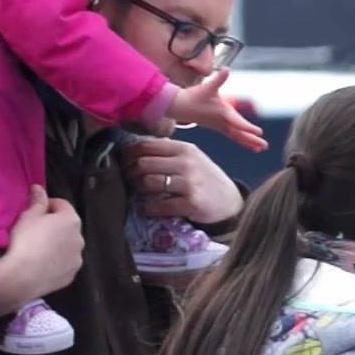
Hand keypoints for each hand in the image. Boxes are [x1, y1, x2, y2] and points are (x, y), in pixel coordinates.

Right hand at [0, 187, 83, 315]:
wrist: (23, 275)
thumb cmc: (26, 240)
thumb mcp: (28, 216)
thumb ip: (37, 201)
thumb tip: (39, 188)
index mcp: (71, 220)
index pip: (62, 204)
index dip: (48, 205)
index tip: (35, 210)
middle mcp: (80, 238)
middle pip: (68, 226)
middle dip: (55, 225)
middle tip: (36, 230)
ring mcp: (78, 258)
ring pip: (68, 245)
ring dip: (58, 243)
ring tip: (39, 249)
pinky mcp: (72, 274)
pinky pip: (65, 262)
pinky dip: (57, 261)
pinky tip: (42, 263)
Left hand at [122, 137, 244, 225]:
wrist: (230, 202)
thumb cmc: (206, 179)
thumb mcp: (192, 159)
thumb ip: (168, 153)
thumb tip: (135, 150)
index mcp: (184, 149)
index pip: (146, 146)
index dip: (129, 155)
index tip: (124, 163)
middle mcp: (186, 163)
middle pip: (143, 163)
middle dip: (130, 173)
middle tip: (128, 180)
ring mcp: (189, 183)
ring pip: (149, 182)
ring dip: (138, 190)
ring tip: (138, 193)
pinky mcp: (191, 203)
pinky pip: (159, 205)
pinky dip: (148, 208)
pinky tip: (147, 209)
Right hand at [166, 69, 266, 151]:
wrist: (179, 107)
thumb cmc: (194, 96)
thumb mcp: (208, 87)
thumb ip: (219, 79)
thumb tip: (226, 69)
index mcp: (223, 113)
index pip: (238, 122)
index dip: (249, 127)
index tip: (260, 132)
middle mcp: (223, 122)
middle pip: (240, 133)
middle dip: (252, 140)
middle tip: (265, 146)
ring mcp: (220, 126)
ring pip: (236, 137)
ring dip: (248, 142)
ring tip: (260, 149)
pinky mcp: (217, 127)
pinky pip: (232, 136)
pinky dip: (241, 140)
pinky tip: (249, 144)